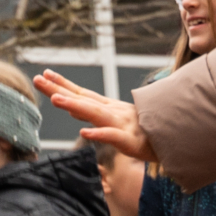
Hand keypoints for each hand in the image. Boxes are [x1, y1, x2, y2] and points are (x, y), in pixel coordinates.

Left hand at [33, 71, 155, 162]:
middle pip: (82, 99)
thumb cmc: (147, 133)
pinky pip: (114, 137)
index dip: (62, 84)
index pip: (82, 94)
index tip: (44, 73)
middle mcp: (113, 112)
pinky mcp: (132, 142)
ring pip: (95, 114)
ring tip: (54, 99)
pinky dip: (100, 134)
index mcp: (109, 109)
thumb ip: (95, 118)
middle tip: (37, 78)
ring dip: (75, 105)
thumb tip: (72, 113)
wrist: (178, 140)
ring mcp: (123, 125)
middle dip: (59, 89)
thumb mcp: (117, 124)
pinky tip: (84, 132)